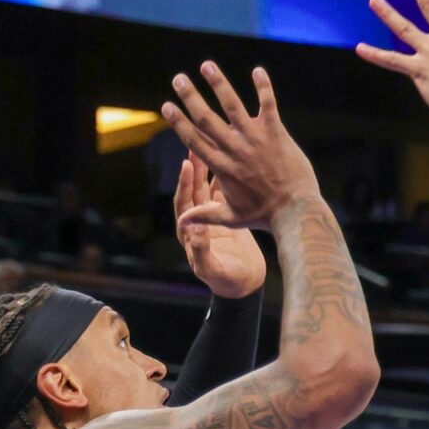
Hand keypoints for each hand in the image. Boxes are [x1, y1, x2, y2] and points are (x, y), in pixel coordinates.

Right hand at [161, 63, 318, 229]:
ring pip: (232, 105)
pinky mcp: (276, 133)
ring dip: (219, 83)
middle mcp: (234, 149)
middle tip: (178, 78)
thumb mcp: (231, 218)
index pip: (194, 139)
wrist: (295, 211)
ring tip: (207, 65)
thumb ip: (205, 215)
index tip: (166, 106)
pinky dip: (263, 87)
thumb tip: (182, 224)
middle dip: (190, 97)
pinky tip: (257, 70)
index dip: (178, 122)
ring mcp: (255, 139)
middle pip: (206, 118)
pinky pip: (268, 105)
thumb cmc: (264, 215)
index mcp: (221, 166)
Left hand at [175, 151, 265, 295]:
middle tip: (194, 144)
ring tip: (211, 145)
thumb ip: (201, 251)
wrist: (244, 284)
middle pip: (193, 190)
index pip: (184, 203)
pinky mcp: (227, 215)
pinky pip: (223, 191)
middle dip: (194, 167)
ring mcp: (212, 217)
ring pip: (207, 187)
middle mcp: (198, 221)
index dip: (185, 184)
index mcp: (189, 232)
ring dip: (208, 167)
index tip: (187, 165)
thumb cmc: (226, 281)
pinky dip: (225, 176)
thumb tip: (195, 229)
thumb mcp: (212, 268)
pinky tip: (230, 160)